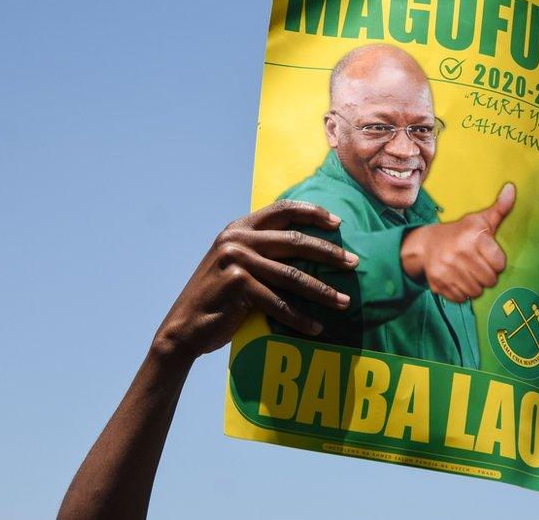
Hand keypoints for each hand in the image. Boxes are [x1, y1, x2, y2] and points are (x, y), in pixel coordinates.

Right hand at [152, 200, 358, 359]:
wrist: (184, 326)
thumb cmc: (218, 297)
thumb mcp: (236, 262)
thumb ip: (261, 249)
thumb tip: (308, 246)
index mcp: (238, 228)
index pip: (283, 209)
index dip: (313, 213)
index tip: (338, 223)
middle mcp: (237, 239)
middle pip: (295, 241)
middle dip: (329, 253)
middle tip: (353, 264)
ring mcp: (237, 260)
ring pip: (292, 276)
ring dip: (323, 291)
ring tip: (344, 302)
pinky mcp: (238, 285)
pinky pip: (279, 303)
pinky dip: (301, 318)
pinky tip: (317, 328)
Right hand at [401, 183, 514, 301]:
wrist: (425, 244)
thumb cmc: (460, 233)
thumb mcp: (480, 220)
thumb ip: (500, 209)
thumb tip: (511, 189)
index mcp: (473, 236)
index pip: (500, 264)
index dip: (496, 262)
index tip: (488, 256)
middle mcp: (459, 252)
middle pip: (490, 280)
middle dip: (486, 275)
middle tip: (477, 265)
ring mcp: (447, 269)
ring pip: (476, 292)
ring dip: (475, 285)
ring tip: (467, 272)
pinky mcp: (438, 283)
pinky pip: (461, 298)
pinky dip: (461, 293)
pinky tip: (456, 279)